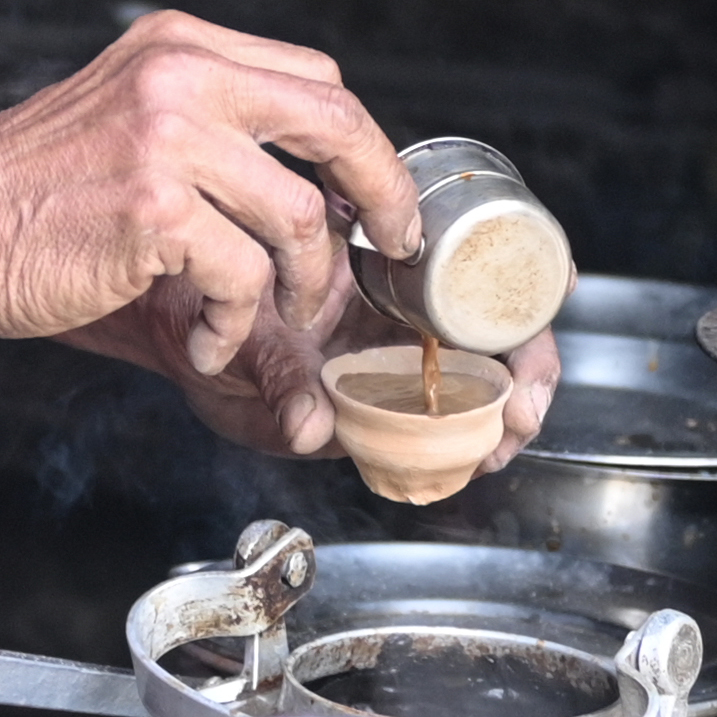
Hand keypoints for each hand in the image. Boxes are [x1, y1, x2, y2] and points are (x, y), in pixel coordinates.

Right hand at [0, 12, 421, 377]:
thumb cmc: (32, 188)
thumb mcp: (127, 110)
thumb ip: (212, 117)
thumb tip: (323, 174)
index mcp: (180, 45)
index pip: (317, 78)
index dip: (362, 145)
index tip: (376, 199)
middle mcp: (181, 76)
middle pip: (336, 123)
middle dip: (383, 194)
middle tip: (391, 250)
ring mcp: (168, 139)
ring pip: (299, 217)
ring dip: (300, 286)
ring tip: (269, 318)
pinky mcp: (156, 210)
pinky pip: (245, 278)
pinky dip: (236, 326)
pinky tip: (205, 340)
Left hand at [120, 278, 565, 479]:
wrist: (181, 336)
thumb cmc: (211, 305)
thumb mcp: (249, 341)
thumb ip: (282, 381)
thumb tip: (312, 426)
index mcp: (381, 261)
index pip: (477, 260)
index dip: (524, 289)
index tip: (534, 324)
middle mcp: (401, 299)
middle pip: (500, 321)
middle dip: (529, 369)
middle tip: (522, 413)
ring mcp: (401, 346)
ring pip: (484, 369)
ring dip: (507, 409)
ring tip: (499, 443)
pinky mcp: (390, 393)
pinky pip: (447, 411)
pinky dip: (472, 435)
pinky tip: (476, 457)